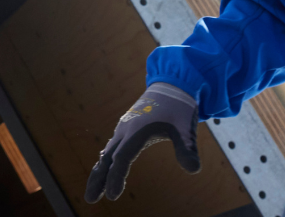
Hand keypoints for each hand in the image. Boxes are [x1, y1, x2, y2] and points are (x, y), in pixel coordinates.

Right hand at [84, 83, 200, 202]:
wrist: (172, 86)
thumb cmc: (179, 108)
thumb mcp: (187, 129)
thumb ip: (188, 149)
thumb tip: (194, 170)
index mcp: (138, 130)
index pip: (123, 158)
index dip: (116, 177)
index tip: (113, 196)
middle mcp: (126, 129)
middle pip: (107, 157)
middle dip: (98, 178)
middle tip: (90, 199)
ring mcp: (124, 128)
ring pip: (106, 153)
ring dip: (99, 173)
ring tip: (93, 193)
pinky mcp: (125, 128)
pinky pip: (111, 148)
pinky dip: (105, 163)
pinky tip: (103, 173)